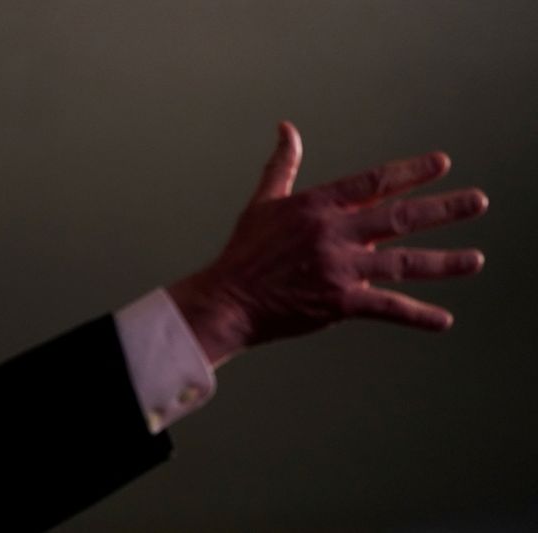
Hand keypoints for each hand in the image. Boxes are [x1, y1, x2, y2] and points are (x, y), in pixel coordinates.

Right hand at [168, 121, 487, 365]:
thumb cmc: (244, 253)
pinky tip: (443, 321)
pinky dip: (416, 315)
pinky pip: (386, 307)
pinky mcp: (339, 302)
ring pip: (402, 262)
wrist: (229, 300)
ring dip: (443, 262)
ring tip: (475, 260)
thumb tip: (286, 128)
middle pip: (399, 217)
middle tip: (478, 202)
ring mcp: (339, 268)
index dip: (410, 172)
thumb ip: (282, 165)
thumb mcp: (263, 203)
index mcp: (317, 206)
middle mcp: (333, 233)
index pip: (373, 182)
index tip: (440, 163)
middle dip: (443, 209)